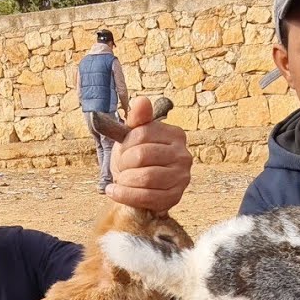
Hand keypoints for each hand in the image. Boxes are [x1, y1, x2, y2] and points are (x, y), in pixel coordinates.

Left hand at [108, 96, 191, 212]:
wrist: (138, 185)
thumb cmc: (137, 158)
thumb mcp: (133, 135)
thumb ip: (137, 118)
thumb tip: (141, 101)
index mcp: (175, 135)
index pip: (142, 134)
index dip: (125, 143)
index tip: (123, 149)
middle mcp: (183, 155)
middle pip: (142, 156)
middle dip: (124, 163)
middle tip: (121, 167)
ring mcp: (181, 178)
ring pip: (145, 178)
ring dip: (124, 180)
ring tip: (120, 180)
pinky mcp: (175, 197)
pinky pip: (146, 197)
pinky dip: (125, 195)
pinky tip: (115, 191)